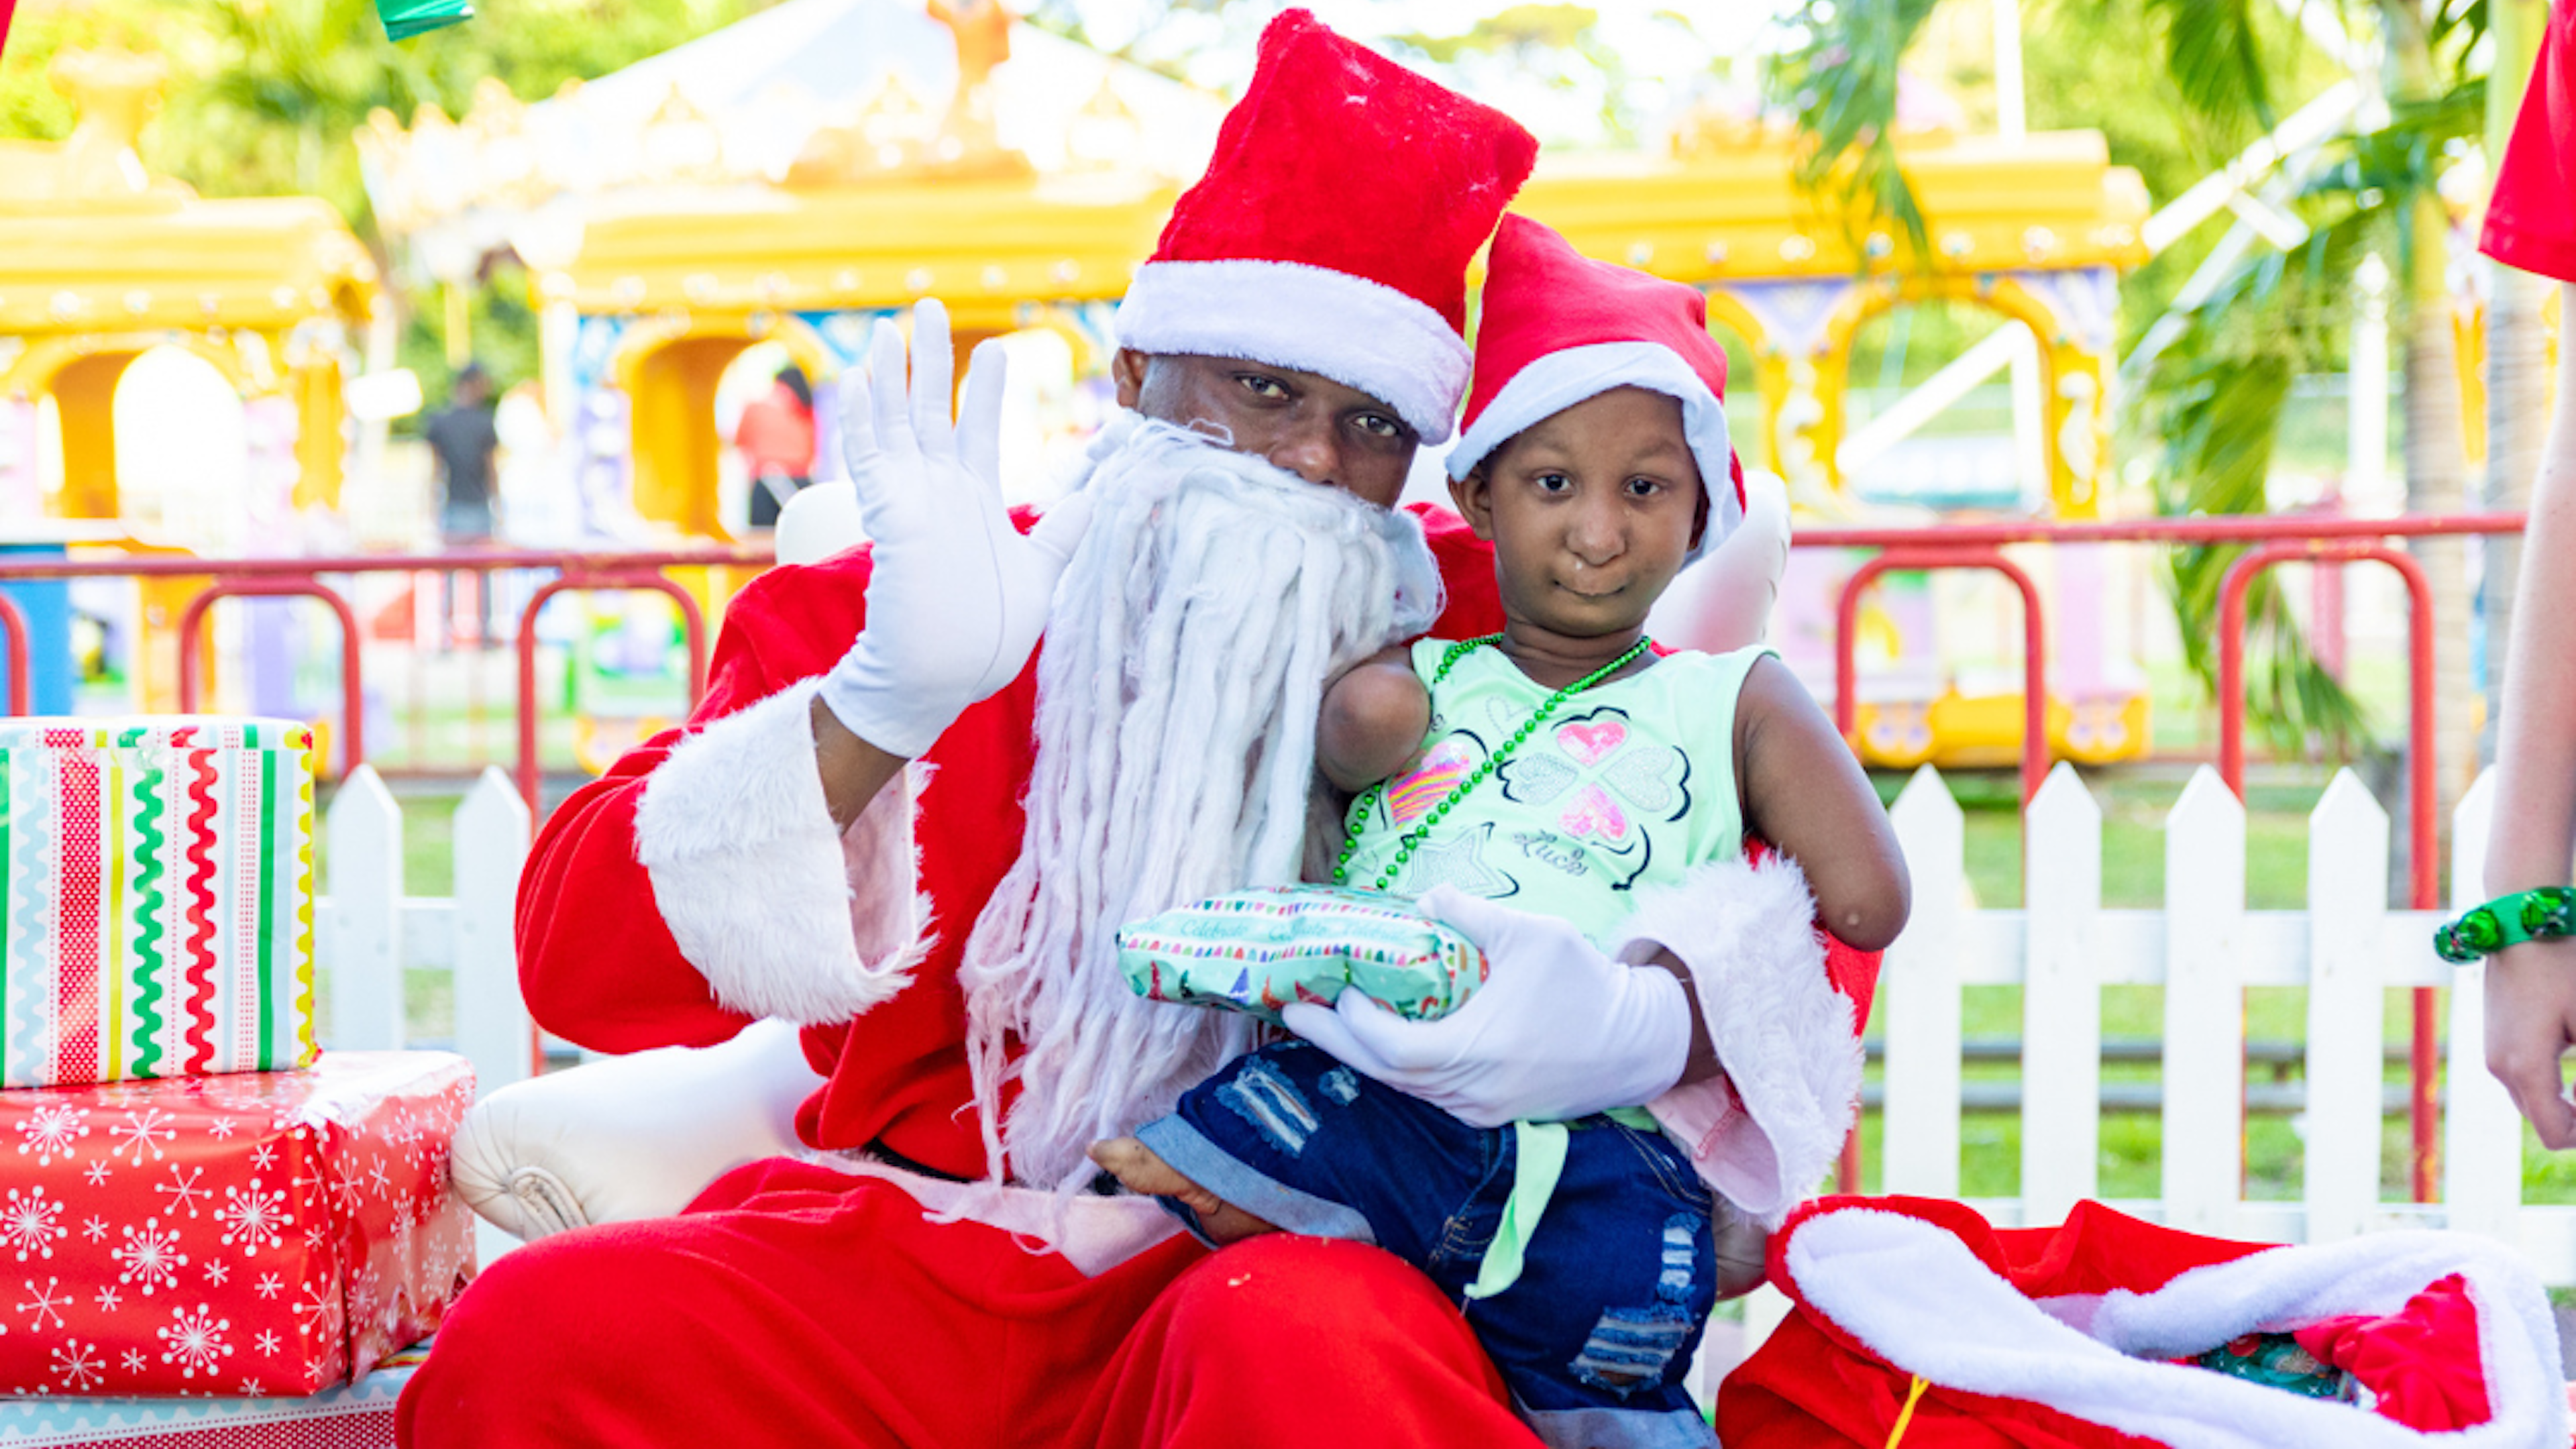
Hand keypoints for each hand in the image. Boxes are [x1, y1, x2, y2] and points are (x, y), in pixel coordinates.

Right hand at [815, 300, 1095, 757]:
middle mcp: (939, 492)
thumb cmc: (986, 636)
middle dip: (932, 359)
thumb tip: (1095, 497)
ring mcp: (911, 501)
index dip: (988, 390)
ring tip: (889, 329)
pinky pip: (870, 459)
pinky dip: (864, 420)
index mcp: (975, 501)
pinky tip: (858, 381)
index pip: (980, 430)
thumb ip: (1061, 533)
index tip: (999, 350)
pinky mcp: (889, 516)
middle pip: (932, 410)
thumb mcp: (1041, 575)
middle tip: (931, 307)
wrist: (942, 677)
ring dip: (891, 376)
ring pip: (896, 423)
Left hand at [1281, 886, 1692, 1125]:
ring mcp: (1479, 1109)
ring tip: (1323, 1023)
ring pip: (1402, 1088)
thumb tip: (1421, 902)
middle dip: (1331, 1041)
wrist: (1640, 1042)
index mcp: (1474, 1051)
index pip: (1388, 1046)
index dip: (1352, 1021)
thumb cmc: (1586, 984)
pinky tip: (1378, 1041)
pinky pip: (1428, 1093)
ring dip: (1361, 1055)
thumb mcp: (1532, 933)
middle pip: (1381, 1074)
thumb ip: (1469, 914)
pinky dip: (1397, 1067)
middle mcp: (1469, 1091)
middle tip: (1289, 1011)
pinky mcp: (1491, 1112)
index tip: (1337, 986)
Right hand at [2484, 935, 2575, 1147]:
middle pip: (2543, 1121)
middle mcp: (2500, 1067)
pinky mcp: (2495, 1039)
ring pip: (2531, 1101)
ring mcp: (2493, 1054)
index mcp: (2524, 1068)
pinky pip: (2522, 1080)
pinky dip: (2549, 1083)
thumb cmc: (2563, 969)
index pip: (2556, 1134)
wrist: (2519, 927)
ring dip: (2563, 1100)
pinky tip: (2570, 1052)